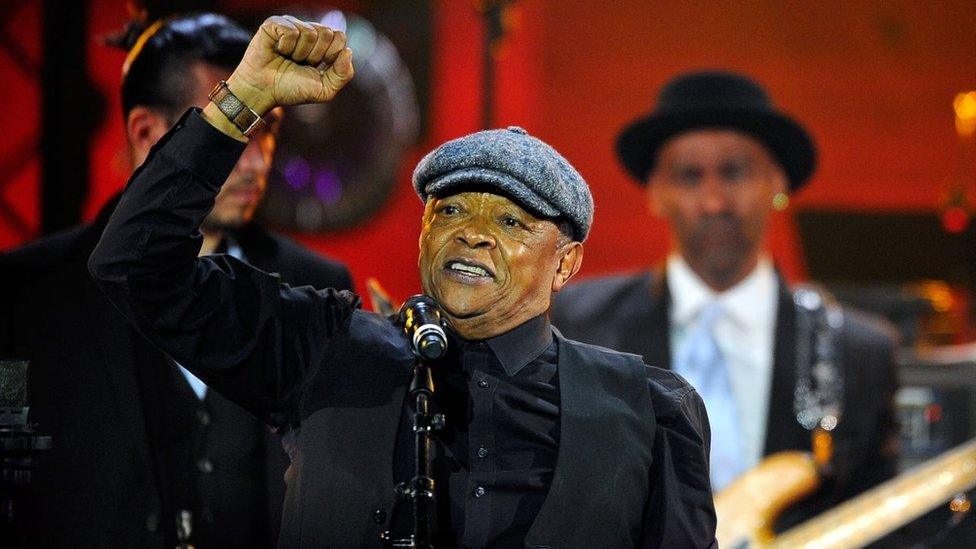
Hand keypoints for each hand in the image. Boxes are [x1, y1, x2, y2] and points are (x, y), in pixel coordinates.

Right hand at [226, 15, 353, 115]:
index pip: (340, 37)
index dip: (331, 55)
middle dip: (316, 55)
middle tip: (301, 63)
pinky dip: (285, 47)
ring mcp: (291, 25)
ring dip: (299, 53)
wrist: (264, 91)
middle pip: (327, 32)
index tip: (316, 67)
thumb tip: (348, 51)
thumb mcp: (324, 89)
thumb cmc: (292, 89)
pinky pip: (291, 32)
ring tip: (288, 58)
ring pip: (310, 32)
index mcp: (322, 43)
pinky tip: (277, 51)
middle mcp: (308, 31)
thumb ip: (343, 74)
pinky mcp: (274, 24)